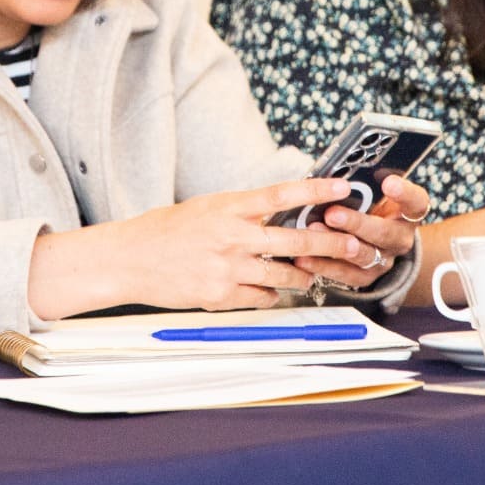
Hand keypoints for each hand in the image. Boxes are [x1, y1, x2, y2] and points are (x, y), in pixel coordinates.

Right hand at [28, 177, 369, 317]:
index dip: (315, 188)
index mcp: (228, 207)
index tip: (342, 185)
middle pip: (295, 241)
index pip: (281, 193)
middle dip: (331, 244)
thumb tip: (280, 213)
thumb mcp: (207, 207)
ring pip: (285, 276)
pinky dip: (271, 294)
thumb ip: (243, 212)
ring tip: (313, 274)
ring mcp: (228, 269)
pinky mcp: (221, 296)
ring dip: (304, 276)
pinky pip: (262, 298)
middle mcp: (232, 236)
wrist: (130, 259)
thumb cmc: (167, 230)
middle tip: (354, 245)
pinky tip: (270, 290)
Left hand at [293, 175, 431, 290]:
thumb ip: (364, 185)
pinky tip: (304, 258)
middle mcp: (400, 238)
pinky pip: (347, 276)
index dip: (404, 193)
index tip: (388, 182)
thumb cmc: (370, 206)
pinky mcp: (367, 277)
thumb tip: (336, 175)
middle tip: (332, 213)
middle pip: (384, 233)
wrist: (375, 241)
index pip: (416, 202)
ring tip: (314, 232)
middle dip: (356, 223)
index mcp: (409, 212)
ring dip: (337, 245)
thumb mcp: (374, 192)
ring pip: (365, 256)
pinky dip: (324, 267)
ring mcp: (385, 260)